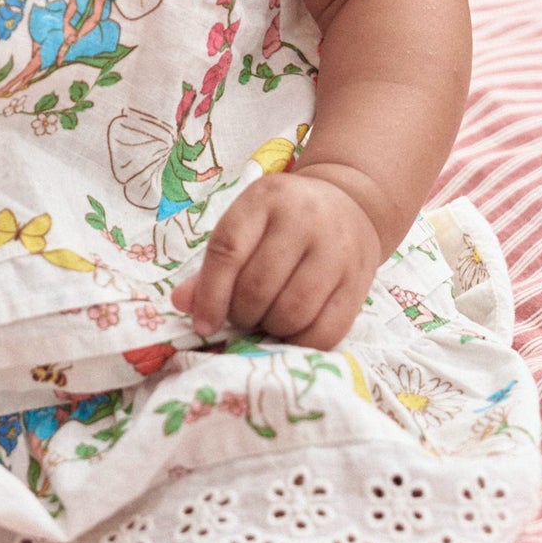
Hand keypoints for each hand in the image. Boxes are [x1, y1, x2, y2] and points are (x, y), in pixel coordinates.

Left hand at [171, 172, 382, 351]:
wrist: (349, 203)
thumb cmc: (284, 220)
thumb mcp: (247, 226)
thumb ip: (213, 265)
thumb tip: (183, 304)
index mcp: (265, 199)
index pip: (228, 251)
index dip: (210, 295)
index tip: (203, 324)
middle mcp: (303, 220)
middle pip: (257, 288)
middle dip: (241, 315)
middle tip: (241, 316)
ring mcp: (336, 250)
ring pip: (291, 313)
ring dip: (270, 330)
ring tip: (266, 320)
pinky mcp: (358, 281)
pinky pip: (325, 331)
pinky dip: (300, 343)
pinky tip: (292, 332)